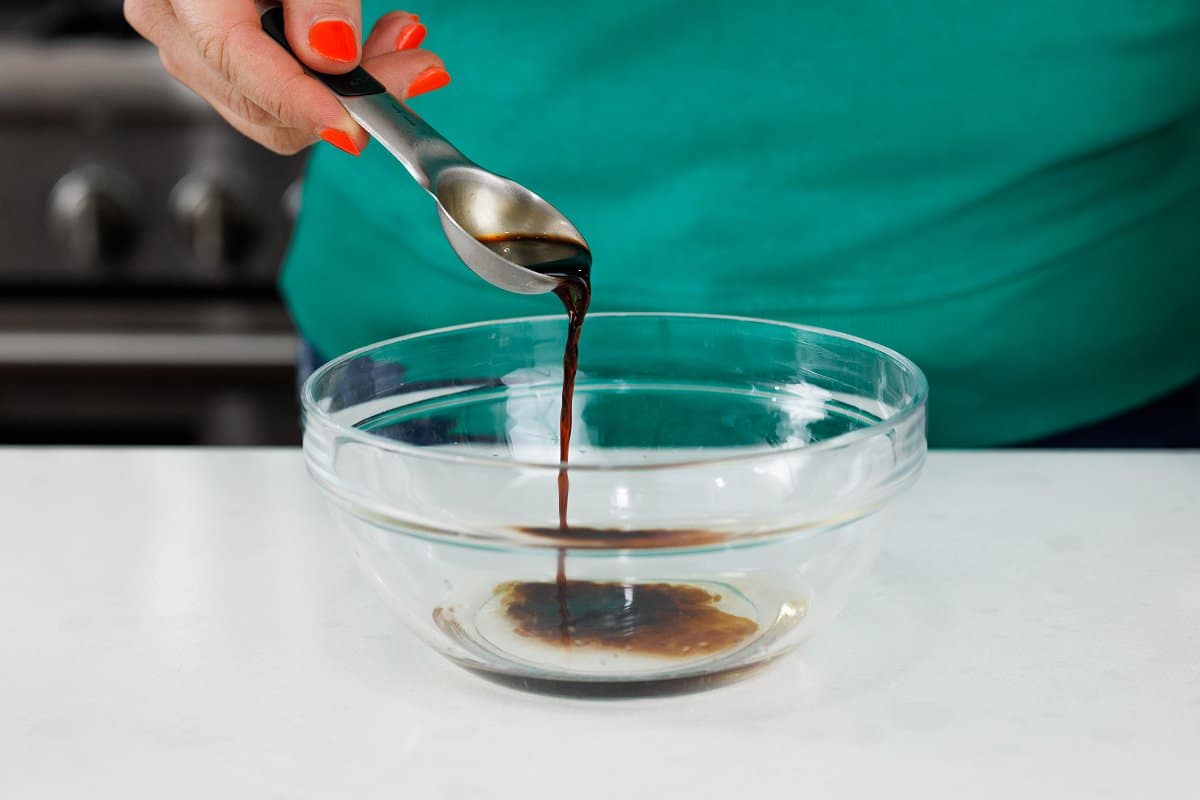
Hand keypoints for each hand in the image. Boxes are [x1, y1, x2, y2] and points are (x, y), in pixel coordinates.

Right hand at [124, 0, 449, 154]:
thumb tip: (330, 54)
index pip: (233, 56)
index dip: (296, 98)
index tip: (351, 124)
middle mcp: (175, 29)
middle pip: (262, 103)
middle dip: (347, 96)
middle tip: (418, 66)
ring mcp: (195, 56)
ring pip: (277, 114)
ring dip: (350, 90)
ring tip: (403, 43)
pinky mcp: (225, 69)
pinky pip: (281, 100)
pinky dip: (333, 86)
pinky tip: (375, 52)